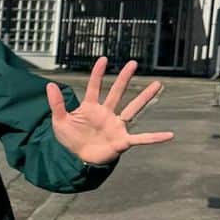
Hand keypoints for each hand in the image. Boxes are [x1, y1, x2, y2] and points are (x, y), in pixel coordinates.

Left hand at [46, 57, 172, 164]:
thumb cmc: (71, 140)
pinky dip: (154, 138)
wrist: (77, 160)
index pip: (94, 87)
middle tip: (133, 63)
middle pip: (116, 92)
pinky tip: (169, 135)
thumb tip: (50, 85)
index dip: (97, 73)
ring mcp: (115, 126)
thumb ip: (57, 104)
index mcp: (90, 108)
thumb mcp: (60, 121)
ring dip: (145, 97)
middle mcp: (106, 113)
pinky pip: (141, 138)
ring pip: (133, 108)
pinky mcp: (122, 141)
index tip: (104, 59)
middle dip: (124, 78)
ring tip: (157, 85)